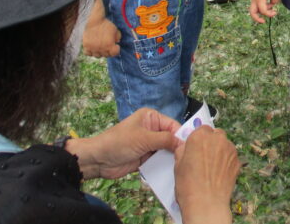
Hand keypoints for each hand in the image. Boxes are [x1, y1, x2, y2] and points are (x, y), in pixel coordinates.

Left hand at [65, 108, 180, 179]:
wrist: (98, 160)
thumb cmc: (118, 142)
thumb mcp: (144, 139)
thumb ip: (165, 139)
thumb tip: (183, 143)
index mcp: (151, 118)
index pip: (173, 125)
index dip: (182, 135)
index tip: (191, 147)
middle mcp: (152, 129)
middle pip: (171, 138)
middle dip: (177, 148)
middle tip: (187, 159)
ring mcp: (149, 144)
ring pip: (166, 150)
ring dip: (171, 158)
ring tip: (180, 166)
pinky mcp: (145, 157)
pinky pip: (159, 160)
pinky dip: (164, 165)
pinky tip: (170, 172)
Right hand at [83, 0, 120, 56]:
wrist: (94, 20)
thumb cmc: (106, 24)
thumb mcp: (115, 30)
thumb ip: (118, 37)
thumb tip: (117, 42)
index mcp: (109, 45)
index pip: (115, 53)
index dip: (116, 49)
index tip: (116, 45)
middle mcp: (101, 48)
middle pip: (106, 55)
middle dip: (109, 51)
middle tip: (108, 45)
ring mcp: (93, 48)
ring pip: (97, 56)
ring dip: (100, 52)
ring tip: (101, 47)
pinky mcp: (86, 46)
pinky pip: (88, 53)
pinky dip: (91, 52)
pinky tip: (93, 48)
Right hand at [175, 126, 239, 223]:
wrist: (207, 202)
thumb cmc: (189, 185)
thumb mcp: (178, 164)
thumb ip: (183, 150)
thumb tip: (187, 147)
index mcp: (200, 136)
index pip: (201, 129)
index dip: (198, 139)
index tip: (196, 147)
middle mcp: (217, 138)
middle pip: (215, 134)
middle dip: (211, 142)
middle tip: (204, 156)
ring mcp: (230, 148)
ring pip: (225, 144)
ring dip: (220, 150)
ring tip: (212, 167)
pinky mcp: (238, 160)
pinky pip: (231, 156)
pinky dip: (226, 161)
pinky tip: (219, 173)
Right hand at [249, 0, 279, 23]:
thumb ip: (274, 2)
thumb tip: (271, 6)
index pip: (263, 10)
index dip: (269, 14)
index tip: (275, 12)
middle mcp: (254, 0)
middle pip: (252, 13)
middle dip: (257, 19)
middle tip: (264, 21)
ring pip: (254, 10)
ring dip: (262, 12)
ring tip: (271, 7)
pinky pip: (256, 5)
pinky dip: (262, 7)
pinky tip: (269, 4)